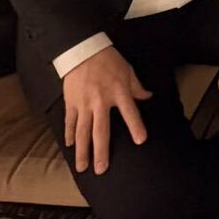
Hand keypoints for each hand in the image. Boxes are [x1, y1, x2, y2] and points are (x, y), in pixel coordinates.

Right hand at [62, 47, 150, 174]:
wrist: (82, 49)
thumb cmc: (108, 59)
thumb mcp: (127, 70)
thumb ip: (137, 87)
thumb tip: (149, 96)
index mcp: (118, 92)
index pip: (130, 112)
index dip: (136, 126)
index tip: (141, 140)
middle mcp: (101, 101)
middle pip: (100, 130)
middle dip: (101, 151)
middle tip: (102, 169)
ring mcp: (84, 103)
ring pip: (82, 131)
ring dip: (82, 151)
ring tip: (83, 167)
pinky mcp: (71, 102)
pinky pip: (70, 122)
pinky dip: (69, 134)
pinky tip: (70, 146)